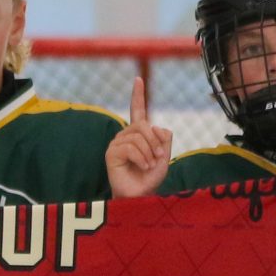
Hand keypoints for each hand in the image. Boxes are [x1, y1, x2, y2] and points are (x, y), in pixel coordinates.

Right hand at [105, 77, 173, 197]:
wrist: (141, 195)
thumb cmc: (151, 178)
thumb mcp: (164, 155)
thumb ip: (164, 138)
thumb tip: (154, 127)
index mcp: (139, 134)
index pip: (138, 111)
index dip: (138, 95)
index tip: (138, 79)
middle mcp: (126, 135)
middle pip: (143, 124)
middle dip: (155, 142)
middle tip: (158, 158)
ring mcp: (117, 143)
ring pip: (138, 136)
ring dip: (149, 153)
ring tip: (149, 165)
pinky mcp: (111, 153)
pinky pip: (130, 147)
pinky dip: (141, 158)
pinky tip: (142, 167)